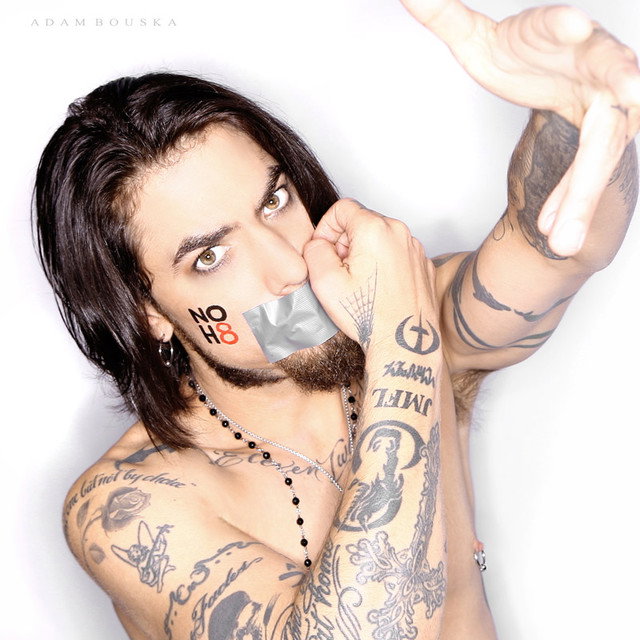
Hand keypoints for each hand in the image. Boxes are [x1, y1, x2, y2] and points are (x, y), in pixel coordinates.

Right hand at [303, 199, 439, 352]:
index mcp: (375, 229)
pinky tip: (379, 290)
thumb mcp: (324, 281)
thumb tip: (318, 243)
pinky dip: (384, 265)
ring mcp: (415, 249)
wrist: (404, 343)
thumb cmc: (368, 316)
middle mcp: (400, 233)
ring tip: (361, 284)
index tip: (325, 251)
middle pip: (362, 222)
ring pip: (380, 238)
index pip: (342, 208)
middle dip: (346, 243)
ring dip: (365, 254)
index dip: (326, 229)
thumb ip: (313, 250)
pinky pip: (397, 254)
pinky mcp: (423, 265)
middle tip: (342, 272)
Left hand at [400, 0, 639, 255]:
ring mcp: (608, 105)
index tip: (572, 25)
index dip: (567, 25)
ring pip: (605, 147)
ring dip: (583, 190)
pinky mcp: (603, 141)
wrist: (551, 75)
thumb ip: (447, 16)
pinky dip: (569, 202)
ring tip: (563, 236)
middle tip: (635, 92)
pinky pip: (586, 175)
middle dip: (624, 87)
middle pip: (611, 80)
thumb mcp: (478, 40)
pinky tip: (552, 232)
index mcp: (560, 34)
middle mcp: (596, 65)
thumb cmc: (521, 54)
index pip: (564, 26)